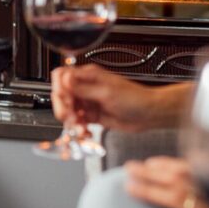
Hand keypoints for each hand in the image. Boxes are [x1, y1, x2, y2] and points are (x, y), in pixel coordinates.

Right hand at [51, 64, 179, 132]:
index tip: (64, 99)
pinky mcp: (92, 116)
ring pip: (68, 110)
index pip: (62, 76)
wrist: (149, 114)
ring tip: (80, 128)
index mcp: (89, 76)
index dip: (59, 87)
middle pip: (62, 95)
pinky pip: (78, 122)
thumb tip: (65, 80)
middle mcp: (86, 87)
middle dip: (63, 107)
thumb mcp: (107, 92)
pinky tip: (85, 132)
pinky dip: (78, 129)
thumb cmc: (135, 99)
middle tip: (69, 117)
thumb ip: (83, 88)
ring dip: (71, 121)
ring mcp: (89, 102)